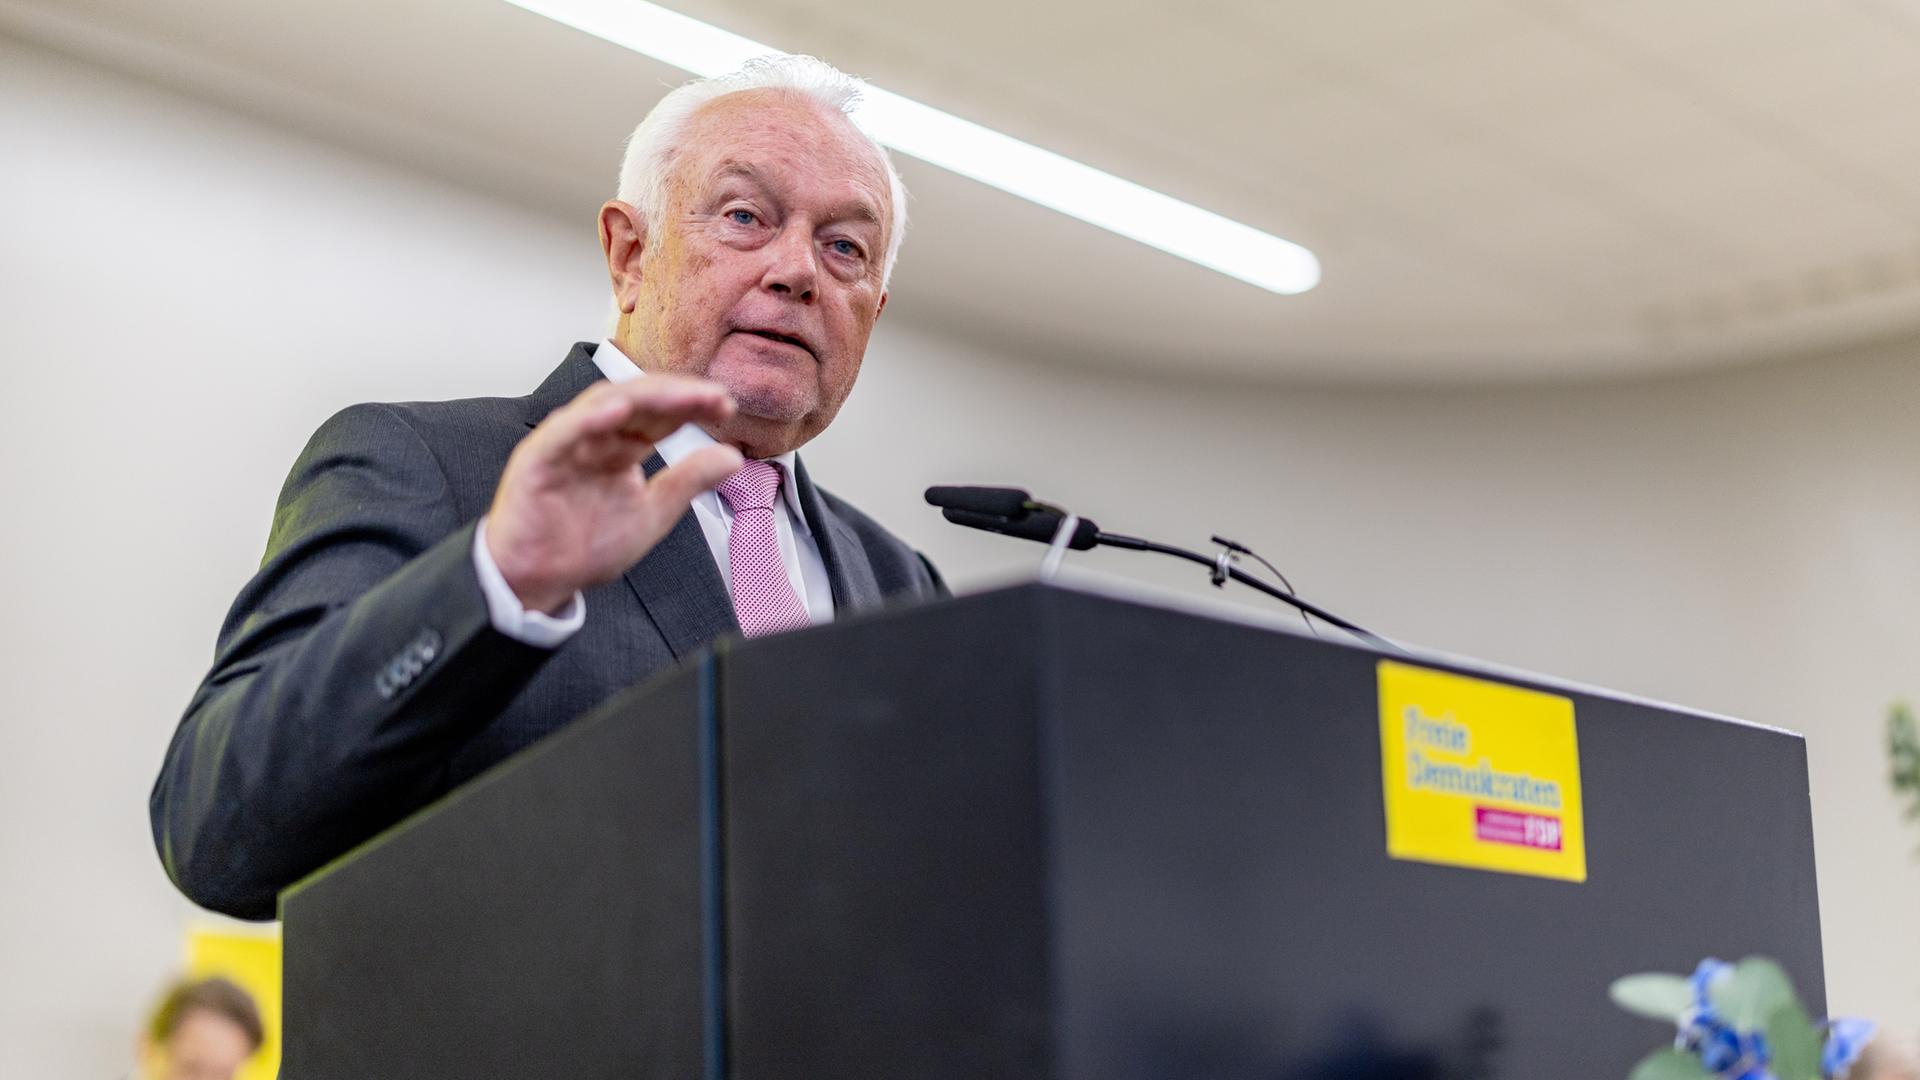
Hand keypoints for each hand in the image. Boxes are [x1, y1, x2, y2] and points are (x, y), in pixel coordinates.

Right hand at [486, 375, 744, 612]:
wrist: (537, 582)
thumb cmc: (582, 547)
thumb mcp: (652, 513)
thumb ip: (688, 481)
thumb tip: (732, 457)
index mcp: (620, 447)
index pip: (660, 414)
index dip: (692, 405)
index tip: (725, 407)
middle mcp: (593, 437)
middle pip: (638, 400)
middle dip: (677, 395)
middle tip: (713, 397)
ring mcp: (565, 443)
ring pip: (604, 404)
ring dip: (645, 397)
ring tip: (681, 396)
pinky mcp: (537, 459)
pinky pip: (564, 432)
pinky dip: (590, 419)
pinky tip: (619, 411)